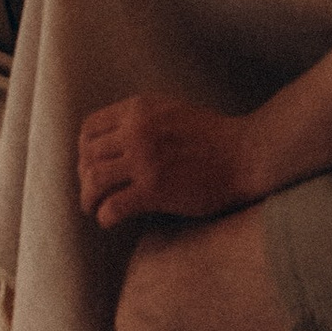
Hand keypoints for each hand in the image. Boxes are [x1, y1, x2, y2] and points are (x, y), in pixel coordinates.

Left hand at [77, 93, 257, 228]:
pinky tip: (109, 221)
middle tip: (91, 193)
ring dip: (88, 199)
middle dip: (83, 178)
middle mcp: (137, 131)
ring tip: (94, 209)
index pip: (89, 129)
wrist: (247, 154)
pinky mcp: (154, 189)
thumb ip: (141, 119)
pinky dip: (105, 216)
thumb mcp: (172, 111)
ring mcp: (145, 160)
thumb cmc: (214, 137)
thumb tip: (110, 142)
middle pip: (87, 156)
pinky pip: (113, 206)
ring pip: (93, 180)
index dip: (83, 151)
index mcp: (140, 109)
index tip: (90, 166)